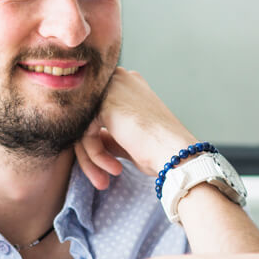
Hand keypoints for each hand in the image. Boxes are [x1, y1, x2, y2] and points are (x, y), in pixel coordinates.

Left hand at [74, 67, 195, 188]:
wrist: (176, 153)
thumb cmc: (159, 149)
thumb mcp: (127, 138)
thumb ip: (106, 133)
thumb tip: (83, 139)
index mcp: (127, 83)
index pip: (95, 112)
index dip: (96, 142)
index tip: (106, 167)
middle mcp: (118, 79)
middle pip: (85, 118)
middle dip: (89, 153)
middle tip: (102, 179)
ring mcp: (110, 88)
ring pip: (81, 127)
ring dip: (92, 159)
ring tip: (104, 179)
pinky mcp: (103, 103)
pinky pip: (84, 134)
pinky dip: (95, 156)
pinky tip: (115, 168)